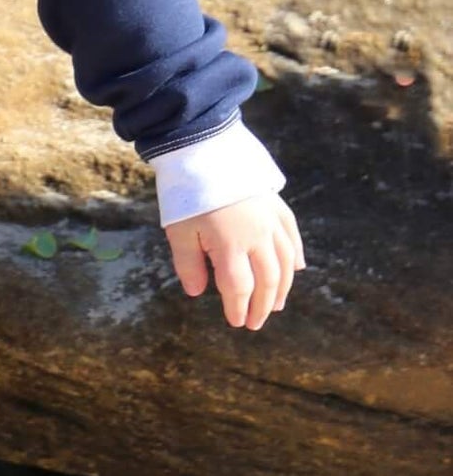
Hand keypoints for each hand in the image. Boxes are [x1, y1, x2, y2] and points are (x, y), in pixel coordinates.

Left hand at [164, 193, 303, 329]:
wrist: (206, 152)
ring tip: (278, 305)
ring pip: (284, 262)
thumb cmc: (187, 196)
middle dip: (263, 305)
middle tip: (256, 323)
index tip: (237, 322)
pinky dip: (295, 255)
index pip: (239, 287)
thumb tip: (198, 292)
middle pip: (267, 279)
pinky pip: (292, 236)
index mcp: (231, 246)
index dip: (239, 307)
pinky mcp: (277, 206)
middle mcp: (258, 236)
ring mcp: (271, 221)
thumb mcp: (178, 232)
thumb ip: (189, 265)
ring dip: (283, 286)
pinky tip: (296, 269)